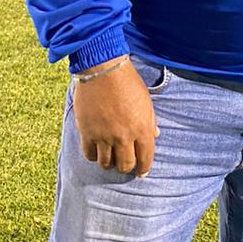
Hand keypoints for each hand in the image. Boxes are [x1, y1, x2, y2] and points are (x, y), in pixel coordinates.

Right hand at [73, 58, 159, 176]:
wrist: (103, 69)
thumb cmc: (128, 81)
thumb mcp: (146, 100)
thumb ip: (150, 121)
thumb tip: (154, 136)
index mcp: (142, 128)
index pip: (145, 158)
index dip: (144, 168)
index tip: (141, 172)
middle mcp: (124, 136)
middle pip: (125, 165)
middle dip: (127, 167)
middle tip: (125, 164)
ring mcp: (104, 136)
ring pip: (106, 164)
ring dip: (110, 163)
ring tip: (111, 158)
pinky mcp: (87, 132)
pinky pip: (89, 155)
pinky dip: (94, 156)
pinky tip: (97, 151)